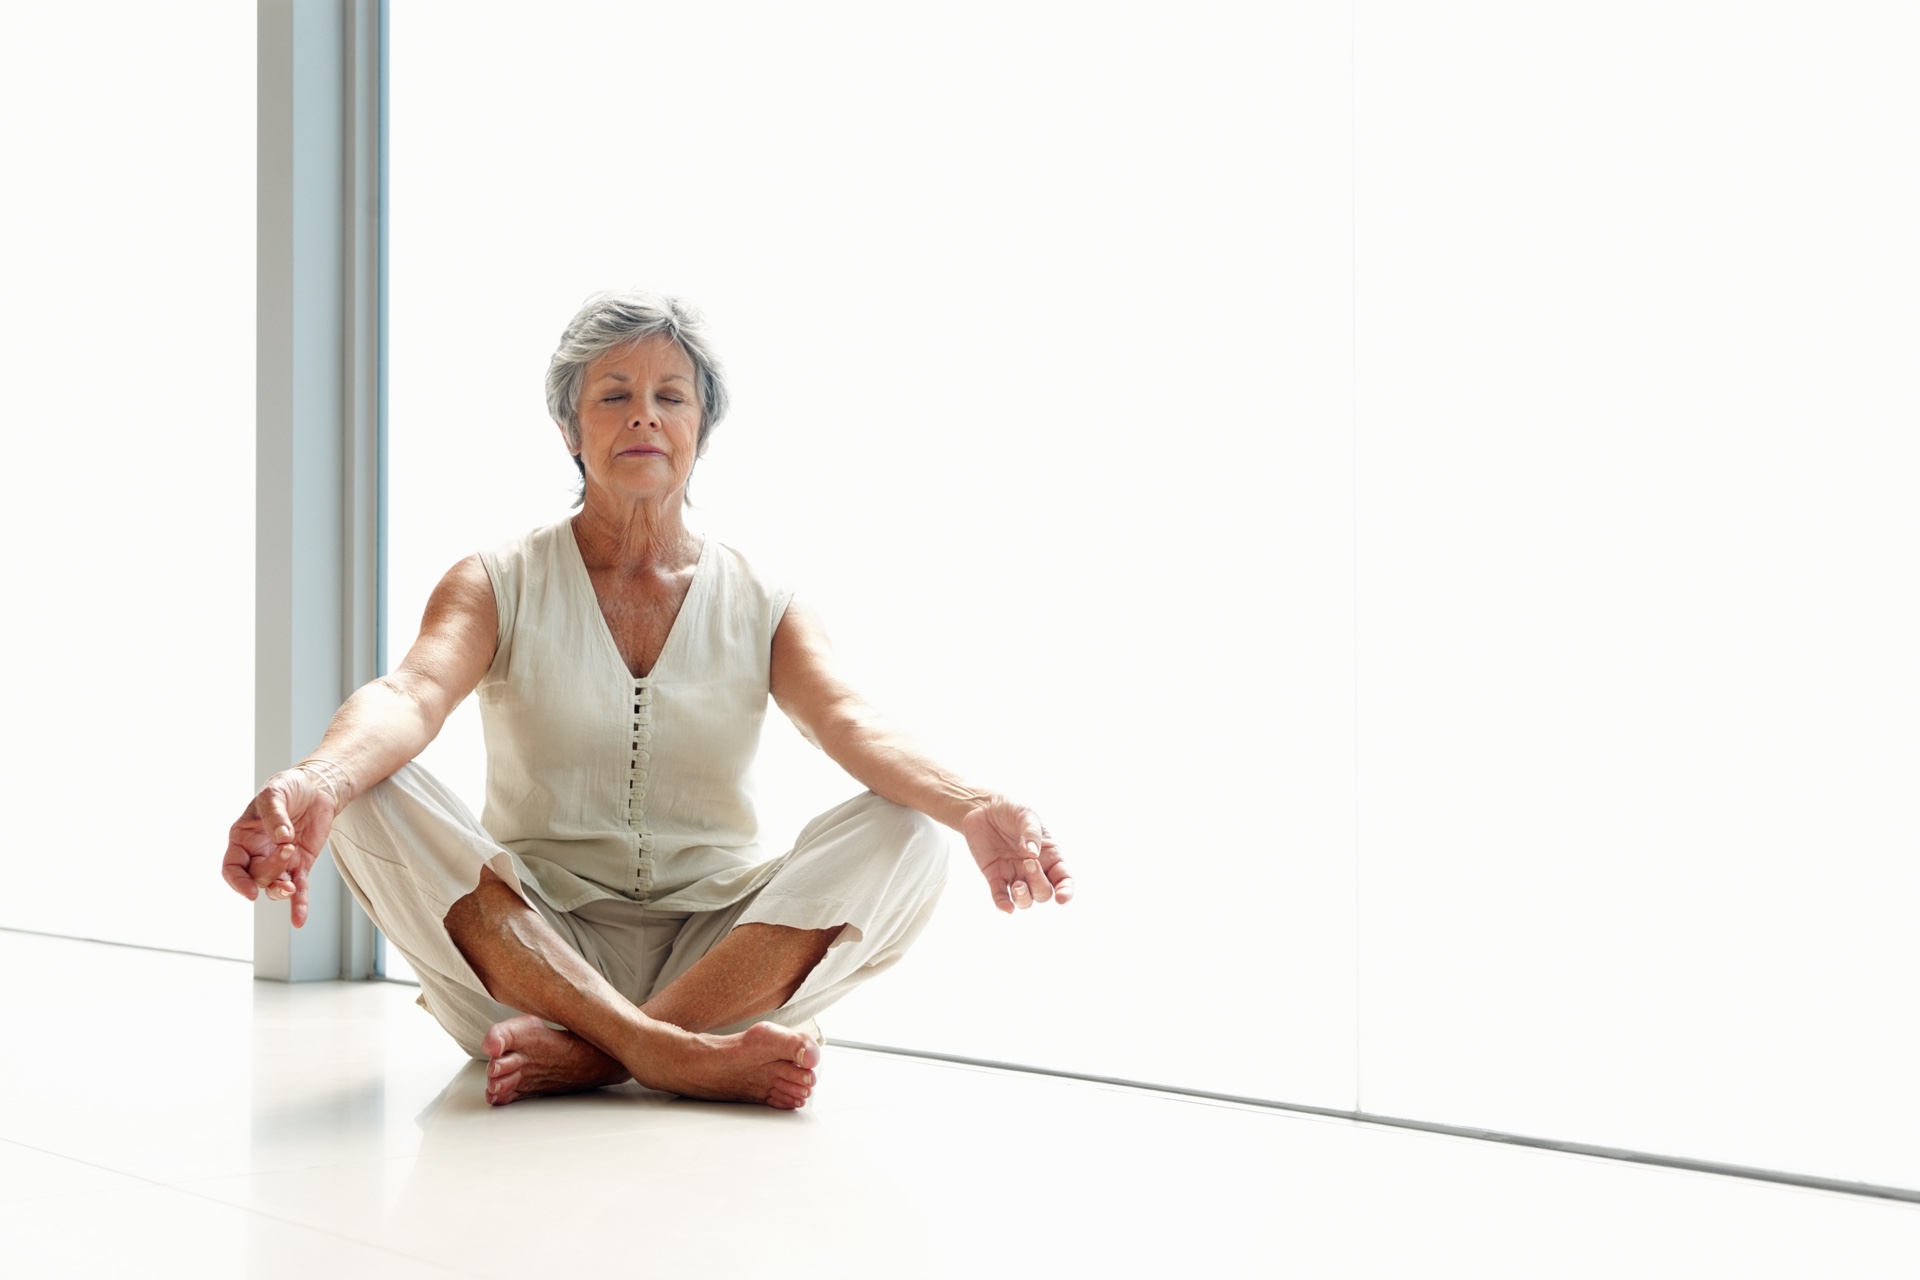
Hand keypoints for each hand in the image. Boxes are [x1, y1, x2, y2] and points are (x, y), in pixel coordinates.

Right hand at [220, 768, 338, 928]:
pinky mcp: (301, 864)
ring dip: (282, 890)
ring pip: (275, 886)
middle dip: (270, 870)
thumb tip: (281, 837)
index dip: (237, 882)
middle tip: (288, 848)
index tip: (250, 892)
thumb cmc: (287, 788)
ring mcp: (280, 862)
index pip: (231, 868)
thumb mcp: (275, 794)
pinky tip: (299, 921)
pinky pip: (299, 889)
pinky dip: (299, 905)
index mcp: (242, 839)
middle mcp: (257, 854)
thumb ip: (275, 815)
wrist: (316, 788)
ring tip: (292, 886)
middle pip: (256, 877)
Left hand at [959, 796, 1073, 913]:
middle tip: (1028, 862)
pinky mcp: (994, 876)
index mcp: (1049, 855)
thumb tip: (1033, 854)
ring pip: (1025, 900)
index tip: (1061, 898)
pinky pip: (1000, 897)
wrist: (983, 808)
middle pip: (1044, 893)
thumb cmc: (1011, 811)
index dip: (1066, 891)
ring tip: (1017, 885)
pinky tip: (1006, 907)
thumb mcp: (1026, 815)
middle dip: (1038, 884)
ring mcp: (1014, 874)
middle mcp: (1034, 870)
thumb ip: (1032, 833)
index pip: (1064, 879)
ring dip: (1023, 898)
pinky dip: (1003, 904)